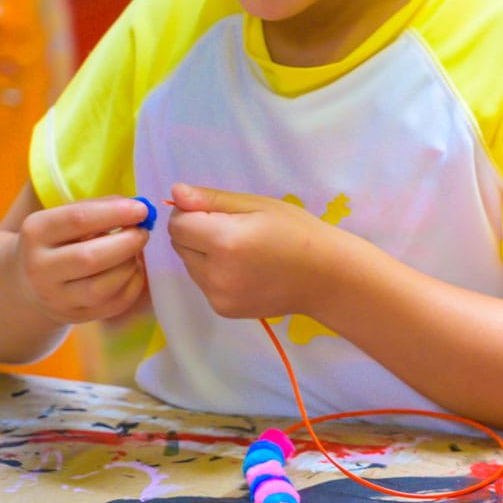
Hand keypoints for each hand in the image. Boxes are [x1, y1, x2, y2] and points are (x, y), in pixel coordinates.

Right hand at [12, 196, 151, 324]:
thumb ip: (98, 209)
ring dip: (129, 266)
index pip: (78, 219)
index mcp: (36, 232)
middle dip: (127, 242)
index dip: (115, 213)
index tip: (142, 209)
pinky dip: (133, 284)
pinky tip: (132, 270)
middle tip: (144, 232)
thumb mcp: (64, 218)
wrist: (30, 281)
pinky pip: (114, 303)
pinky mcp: (75, 315)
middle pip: (89, 257)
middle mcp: (39, 268)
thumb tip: (137, 209)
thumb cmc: (58, 241)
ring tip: (134, 252)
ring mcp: (56, 297)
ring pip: (102, 286)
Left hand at [166, 183, 347, 319]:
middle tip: (235, 232)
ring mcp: (218, 295)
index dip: (192, 214)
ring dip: (205, 255)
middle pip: (180, 245)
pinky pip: (203, 283)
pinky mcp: (223, 309)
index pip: (177, 224)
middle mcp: (216, 272)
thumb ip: (213, 200)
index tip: (220, 214)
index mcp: (225, 241)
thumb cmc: (298, 233)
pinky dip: (215, 274)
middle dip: (197, 234)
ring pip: (190, 265)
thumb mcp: (260, 206)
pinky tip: (245, 271)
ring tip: (243, 253)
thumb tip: (175, 193)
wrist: (327, 278)